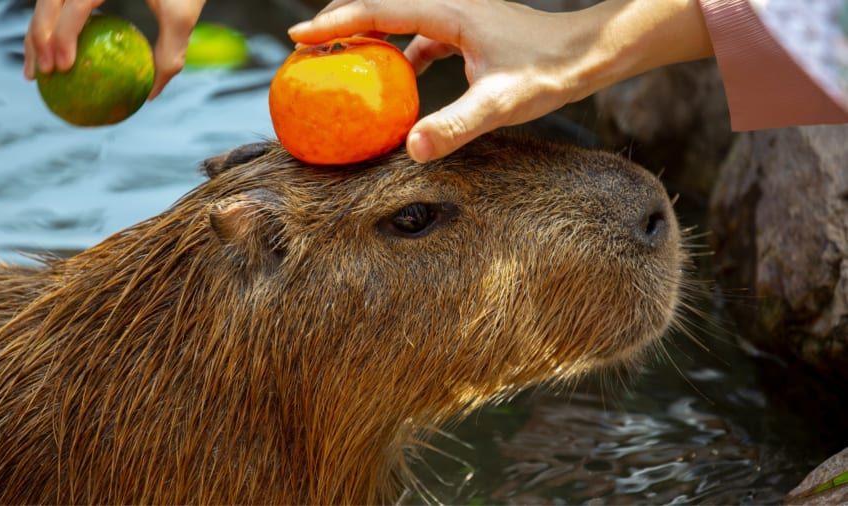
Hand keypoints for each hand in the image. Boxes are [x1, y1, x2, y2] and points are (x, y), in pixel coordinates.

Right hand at [23, 0, 205, 99]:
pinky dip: (52, 29)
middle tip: (44, 73)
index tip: (64, 66)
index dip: (64, 33)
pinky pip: (59, 5)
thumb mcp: (182, 16)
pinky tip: (51, 57)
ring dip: (36, 36)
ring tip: (35, 72)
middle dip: (40, 37)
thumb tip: (150, 94)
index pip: (75, 2)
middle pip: (49, 0)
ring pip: (47, 2)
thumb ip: (171, 54)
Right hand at [289, 0, 712, 161]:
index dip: (335, 23)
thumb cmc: (550, 72)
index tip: (299, 40)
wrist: (589, 53)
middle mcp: (450, 5)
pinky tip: (398, 82)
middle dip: (341, 22)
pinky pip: (421, 36)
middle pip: (381, 4)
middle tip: (308, 49)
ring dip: (369, 36)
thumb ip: (456, 124)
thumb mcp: (500, 103)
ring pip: (400, 19)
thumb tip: (411, 150)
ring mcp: (459, 15)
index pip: (378, 10)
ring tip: (342, 62)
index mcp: (449, 11)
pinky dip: (400, 54)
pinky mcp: (469, 30)